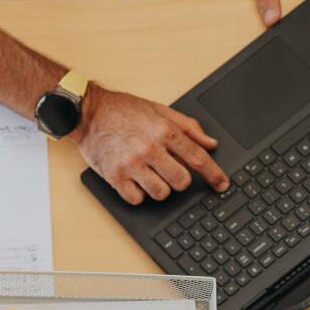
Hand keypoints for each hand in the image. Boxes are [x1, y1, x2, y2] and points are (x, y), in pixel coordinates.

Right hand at [73, 85, 229, 205]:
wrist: (88, 112)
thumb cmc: (122, 110)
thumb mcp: (159, 110)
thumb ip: (188, 127)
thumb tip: (210, 143)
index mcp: (164, 131)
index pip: (198, 158)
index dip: (214, 175)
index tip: (221, 185)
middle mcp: (149, 148)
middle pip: (181, 181)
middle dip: (180, 180)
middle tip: (170, 172)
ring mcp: (131, 164)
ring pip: (161, 193)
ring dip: (159, 188)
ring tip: (149, 175)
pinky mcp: (115, 177)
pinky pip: (137, 199)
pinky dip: (138, 194)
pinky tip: (134, 180)